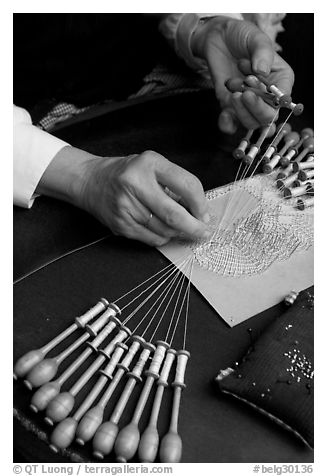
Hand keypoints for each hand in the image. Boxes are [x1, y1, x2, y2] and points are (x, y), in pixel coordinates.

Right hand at [37, 146, 209, 246]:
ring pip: (165, 230)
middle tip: (204, 232)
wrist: (91, 181)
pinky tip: (162, 228)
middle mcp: (135, 185)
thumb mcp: (153, 166)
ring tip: (179, 226)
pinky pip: (152, 239)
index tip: (205, 214)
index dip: (201, 204)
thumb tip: (199, 212)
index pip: (186, 185)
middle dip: (194, 228)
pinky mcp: (121, 225)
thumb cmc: (128, 174)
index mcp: (149, 165)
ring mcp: (126, 207)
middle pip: (174, 214)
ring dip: (178, 232)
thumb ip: (175, 184)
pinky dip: (163, 237)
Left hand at [191, 16, 293, 132]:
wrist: (219, 38)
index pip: (283, 100)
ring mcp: (248, 104)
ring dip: (241, 111)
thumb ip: (262, 52)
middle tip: (244, 92)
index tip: (258, 84)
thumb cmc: (243, 37)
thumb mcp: (256, 38)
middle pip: (268, 117)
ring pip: (251, 123)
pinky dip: (228, 124)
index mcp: (281, 80)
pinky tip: (224, 115)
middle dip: (256, 107)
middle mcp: (266, 96)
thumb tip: (262, 71)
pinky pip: (231, 124)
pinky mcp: (230, 107)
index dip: (272, 99)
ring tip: (232, 88)